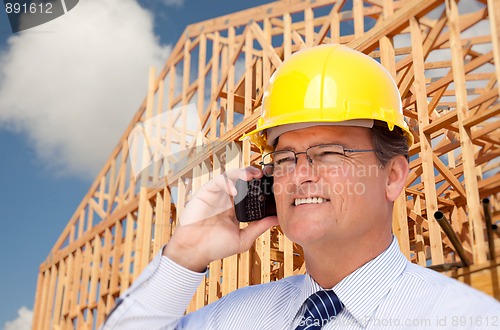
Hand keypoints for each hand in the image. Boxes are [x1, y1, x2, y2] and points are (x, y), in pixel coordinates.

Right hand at [164, 166, 278, 271]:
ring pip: (231, 176)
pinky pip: (218, 181)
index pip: (251, 190)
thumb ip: (259, 227)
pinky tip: (235, 191)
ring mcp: (216, 194)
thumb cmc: (215, 247)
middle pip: (242, 178)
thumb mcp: (243, 239)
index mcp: (236, 207)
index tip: (272, 182)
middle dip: (253, 173)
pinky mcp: (205, 192)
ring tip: (252, 176)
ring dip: (242, 173)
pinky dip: (227, 182)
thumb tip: (277, 220)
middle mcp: (227, 198)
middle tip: (264, 174)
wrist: (195, 251)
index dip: (261, 184)